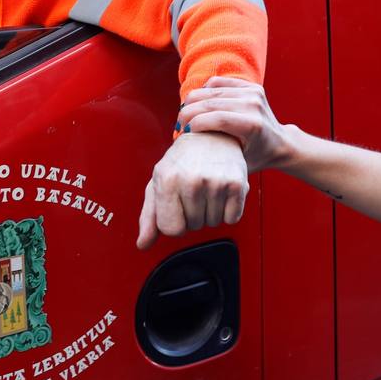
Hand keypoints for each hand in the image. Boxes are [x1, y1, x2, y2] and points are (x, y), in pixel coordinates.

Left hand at [135, 130, 248, 249]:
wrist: (211, 135)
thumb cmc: (181, 161)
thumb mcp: (158, 184)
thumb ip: (149, 216)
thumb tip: (142, 244)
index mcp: (167, 180)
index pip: (171, 229)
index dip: (175, 221)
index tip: (177, 205)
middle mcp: (192, 180)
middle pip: (193, 226)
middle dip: (193, 214)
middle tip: (194, 190)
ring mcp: (216, 182)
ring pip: (213, 223)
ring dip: (210, 211)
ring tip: (207, 188)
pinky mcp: (237, 184)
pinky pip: (232, 218)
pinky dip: (228, 210)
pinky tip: (222, 191)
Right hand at [177, 76, 295, 173]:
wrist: (280, 143)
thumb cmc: (257, 158)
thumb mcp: (238, 164)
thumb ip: (217, 157)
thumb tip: (186, 151)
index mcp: (253, 125)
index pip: (216, 119)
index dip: (194, 124)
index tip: (183, 134)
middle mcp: (254, 105)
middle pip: (210, 102)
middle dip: (187, 112)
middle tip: (178, 125)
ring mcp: (253, 92)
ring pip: (210, 89)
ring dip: (192, 101)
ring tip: (184, 115)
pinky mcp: (251, 86)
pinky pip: (218, 82)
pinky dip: (203, 91)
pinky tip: (197, 104)